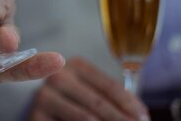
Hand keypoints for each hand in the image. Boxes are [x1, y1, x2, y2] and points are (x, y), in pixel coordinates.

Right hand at [28, 57, 148, 120]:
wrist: (44, 106)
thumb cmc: (75, 99)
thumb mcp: (92, 90)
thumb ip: (111, 97)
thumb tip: (140, 116)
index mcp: (75, 66)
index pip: (109, 85)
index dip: (129, 104)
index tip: (144, 118)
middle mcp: (57, 77)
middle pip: (98, 103)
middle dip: (121, 119)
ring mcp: (45, 96)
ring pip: (85, 118)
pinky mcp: (37, 115)